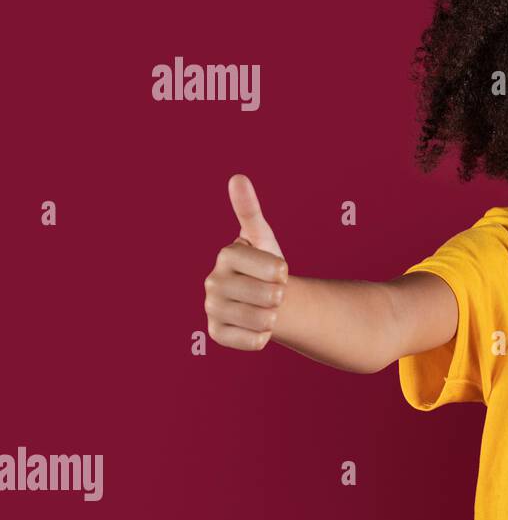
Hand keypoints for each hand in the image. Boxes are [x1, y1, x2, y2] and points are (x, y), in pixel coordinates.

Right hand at [203, 174, 288, 350]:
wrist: (263, 299)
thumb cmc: (265, 265)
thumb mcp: (263, 238)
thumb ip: (250, 210)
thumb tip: (237, 177)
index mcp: (226, 255)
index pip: (274, 269)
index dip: (283, 273)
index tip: (277, 271)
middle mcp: (212, 281)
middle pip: (270, 296)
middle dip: (280, 295)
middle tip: (271, 291)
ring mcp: (212, 308)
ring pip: (264, 320)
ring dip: (274, 316)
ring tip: (266, 308)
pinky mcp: (216, 333)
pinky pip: (255, 341)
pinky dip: (264, 336)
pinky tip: (257, 326)